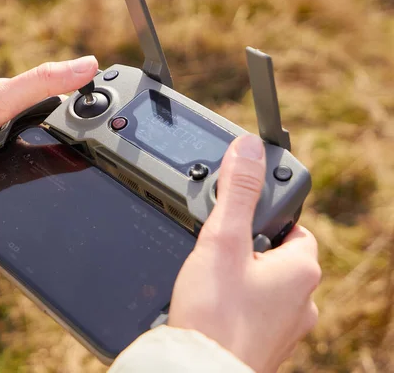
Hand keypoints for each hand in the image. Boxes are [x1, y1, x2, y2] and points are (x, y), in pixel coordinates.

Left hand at [0, 56, 97, 206]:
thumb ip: (41, 83)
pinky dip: (23, 194)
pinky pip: (15, 191)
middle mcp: (4, 130)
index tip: (105, 119)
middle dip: (63, 149)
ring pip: (33, 168)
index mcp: (9, 104)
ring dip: (42, 174)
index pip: (55, 105)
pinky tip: (35, 199)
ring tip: (64, 183)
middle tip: (90, 160)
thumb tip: (87, 65)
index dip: (80, 111)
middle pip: (47, 139)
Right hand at [168, 135, 320, 372]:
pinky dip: (235, 305)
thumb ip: (236, 192)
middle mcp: (302, 301)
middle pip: (276, 256)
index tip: (237, 219)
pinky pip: (253, 312)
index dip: (263, 218)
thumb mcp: (223, 240)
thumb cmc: (214, 314)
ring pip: (264, 286)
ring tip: (207, 281)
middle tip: (214, 252)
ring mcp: (285, 327)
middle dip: (247, 250)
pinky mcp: (264, 345)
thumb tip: (249, 149)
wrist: (198, 372)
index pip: (293, 227)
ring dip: (240, 278)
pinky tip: (210, 306)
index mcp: (301, 270)